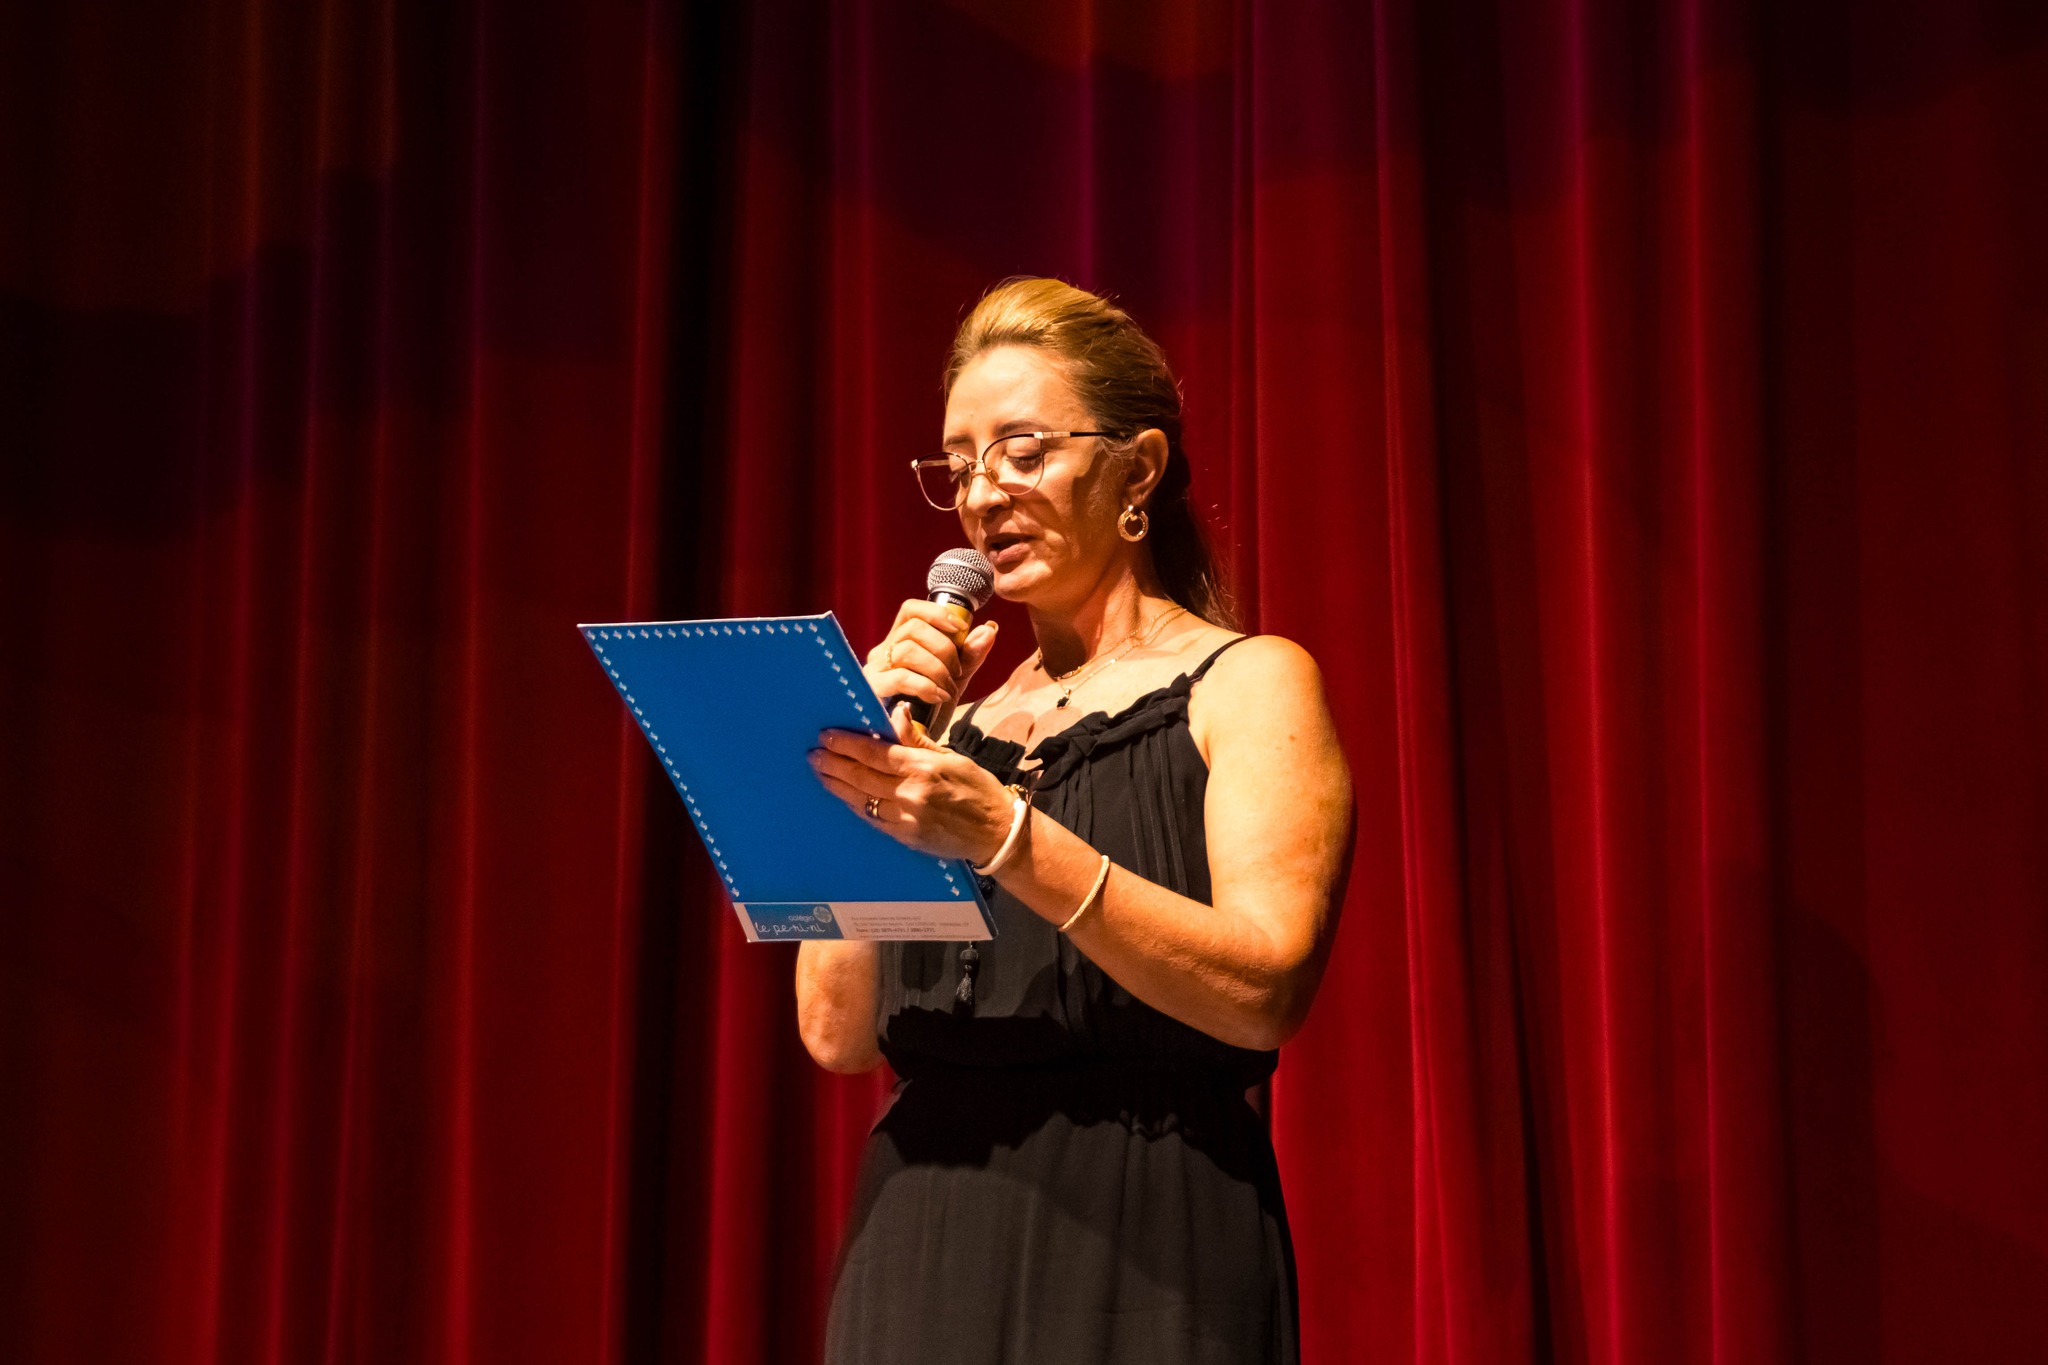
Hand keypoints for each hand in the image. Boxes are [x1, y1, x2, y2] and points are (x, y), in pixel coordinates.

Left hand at [809, 702, 1015, 862]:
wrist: (995, 833)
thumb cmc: (978, 789)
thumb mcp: (952, 756)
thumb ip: (918, 738)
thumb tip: (896, 713)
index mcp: (924, 768)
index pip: (876, 753)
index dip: (848, 744)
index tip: (827, 735)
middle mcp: (911, 794)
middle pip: (861, 776)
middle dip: (834, 763)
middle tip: (813, 753)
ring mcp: (905, 819)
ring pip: (860, 799)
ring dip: (836, 785)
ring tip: (820, 772)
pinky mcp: (904, 837)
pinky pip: (871, 818)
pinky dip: (854, 804)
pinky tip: (842, 794)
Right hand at [862, 600, 999, 723]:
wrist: (914, 746)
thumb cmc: (929, 710)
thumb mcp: (955, 679)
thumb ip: (971, 655)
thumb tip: (990, 628)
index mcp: (900, 643)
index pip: (911, 610)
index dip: (937, 612)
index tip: (961, 628)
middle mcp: (882, 652)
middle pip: (913, 628)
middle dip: (944, 648)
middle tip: (957, 672)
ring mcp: (874, 670)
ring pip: (907, 650)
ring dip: (937, 668)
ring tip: (948, 689)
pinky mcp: (872, 690)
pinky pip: (901, 677)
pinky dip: (926, 685)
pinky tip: (939, 697)